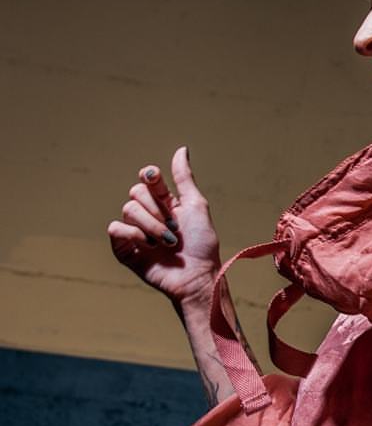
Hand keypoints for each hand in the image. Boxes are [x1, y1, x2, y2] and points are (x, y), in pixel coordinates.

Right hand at [107, 146, 219, 304]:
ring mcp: (136, 232)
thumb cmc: (202, 245)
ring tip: (168, 243)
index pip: (147, 178)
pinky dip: (134, 235)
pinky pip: (116, 229)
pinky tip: (150, 248)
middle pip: (136, 192)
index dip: (150, 177)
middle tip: (175, 228)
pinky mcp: (125, 249)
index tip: (159, 184)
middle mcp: (149, 216)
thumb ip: (184, 178)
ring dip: (152, 226)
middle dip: (158, 210)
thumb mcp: (197, 206)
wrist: (197, 276)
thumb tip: (182, 149)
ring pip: (128, 209)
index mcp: (165, 203)